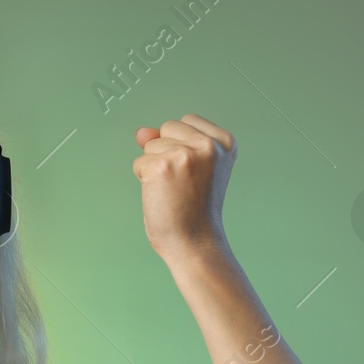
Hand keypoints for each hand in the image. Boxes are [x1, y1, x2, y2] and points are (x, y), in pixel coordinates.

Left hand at [132, 114, 236, 262]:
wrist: (195, 242)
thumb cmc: (193, 208)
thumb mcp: (190, 167)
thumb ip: (169, 142)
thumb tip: (141, 131)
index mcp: (224, 142)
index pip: (185, 122)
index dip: (180, 146)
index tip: (194, 173)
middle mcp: (209, 145)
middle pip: (167, 129)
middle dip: (165, 153)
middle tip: (182, 184)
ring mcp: (185, 154)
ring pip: (150, 146)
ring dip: (154, 168)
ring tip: (173, 190)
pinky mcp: (162, 167)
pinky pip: (139, 163)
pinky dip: (144, 180)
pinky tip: (162, 195)